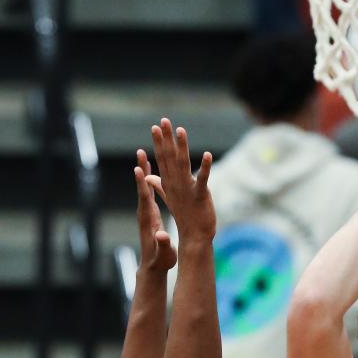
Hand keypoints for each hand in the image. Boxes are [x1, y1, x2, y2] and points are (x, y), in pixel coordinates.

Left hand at [134, 148, 175, 272]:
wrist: (153, 265)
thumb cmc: (160, 259)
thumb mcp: (164, 252)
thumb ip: (163, 243)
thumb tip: (161, 236)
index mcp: (148, 219)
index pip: (144, 198)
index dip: (141, 184)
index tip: (138, 169)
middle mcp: (145, 212)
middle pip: (142, 187)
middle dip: (141, 170)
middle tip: (140, 153)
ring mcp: (146, 212)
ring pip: (145, 187)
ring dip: (145, 171)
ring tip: (144, 154)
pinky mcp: (150, 213)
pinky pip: (149, 192)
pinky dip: (150, 180)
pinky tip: (151, 170)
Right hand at [148, 118, 215, 242]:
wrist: (194, 237)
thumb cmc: (184, 216)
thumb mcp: (170, 198)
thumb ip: (160, 185)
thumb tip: (149, 176)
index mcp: (169, 183)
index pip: (162, 159)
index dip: (159, 142)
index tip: (155, 127)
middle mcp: (175, 184)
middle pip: (169, 157)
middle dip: (166, 139)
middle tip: (163, 121)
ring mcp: (187, 189)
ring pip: (183, 164)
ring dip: (182, 147)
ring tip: (180, 130)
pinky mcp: (200, 195)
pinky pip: (203, 179)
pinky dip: (205, 167)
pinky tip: (208, 155)